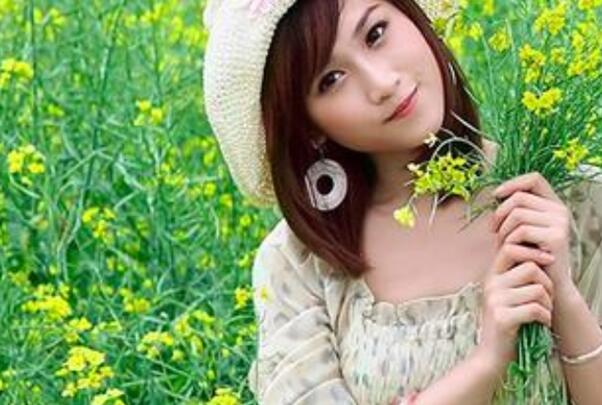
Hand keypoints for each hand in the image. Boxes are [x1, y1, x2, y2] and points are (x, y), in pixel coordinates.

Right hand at [478, 241, 555, 369]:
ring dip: (548, 303)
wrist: (491, 353)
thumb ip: (515, 274)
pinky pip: (535, 309)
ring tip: (544, 312)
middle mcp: (490, 285)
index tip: (548, 261)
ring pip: (537, 290)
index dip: (532, 252)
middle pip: (530, 268)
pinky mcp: (502, 318)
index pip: (510, 248)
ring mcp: (495, 301)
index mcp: (491, 275)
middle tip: (547, 298)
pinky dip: (545, 317)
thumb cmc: (505, 321)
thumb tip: (539, 255)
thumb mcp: (505, 293)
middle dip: (547, 284)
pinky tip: (541, 322)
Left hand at [490, 171, 574, 289]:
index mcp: (553, 204)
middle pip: (519, 197)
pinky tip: (510, 250)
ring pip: (517, 214)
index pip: (534, 179)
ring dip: (502, 230)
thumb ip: (514, 210)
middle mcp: (560, 210)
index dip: (512, 183)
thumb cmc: (527, 255)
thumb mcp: (520, 229)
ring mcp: (560, 223)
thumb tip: (496, 194)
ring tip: (502, 243)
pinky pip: (521, 231)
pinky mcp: (556, 238)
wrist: (546, 284)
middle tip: (493, 231)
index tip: (495, 195)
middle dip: (499, 214)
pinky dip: (509, 241)